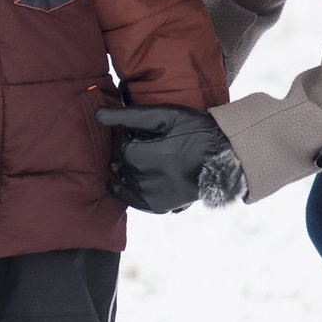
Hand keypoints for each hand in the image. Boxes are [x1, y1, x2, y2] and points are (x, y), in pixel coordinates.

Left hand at [95, 104, 232, 213]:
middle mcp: (145, 179)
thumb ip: (129, 115)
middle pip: (122, 163)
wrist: (224, 157)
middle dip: (125, 151)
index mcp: (144, 156)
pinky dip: (124, 191)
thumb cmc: (195, 131)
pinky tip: (118, 182)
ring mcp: (152, 195)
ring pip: (125, 180)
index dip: (123, 136)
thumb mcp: (165, 116)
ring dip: (126, 169)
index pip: (119, 146)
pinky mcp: (159, 205)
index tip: (132, 130)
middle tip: (138, 141)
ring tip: (140, 156)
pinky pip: (133, 200)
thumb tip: (97, 115)